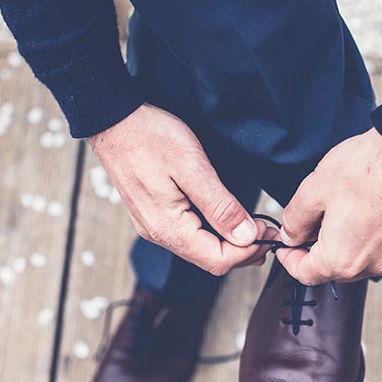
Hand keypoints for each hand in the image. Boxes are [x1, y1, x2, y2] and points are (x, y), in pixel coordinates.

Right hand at [89, 104, 273, 274]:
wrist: (114, 120)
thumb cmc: (150, 137)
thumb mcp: (192, 167)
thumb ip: (220, 206)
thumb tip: (245, 237)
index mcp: (168, 227)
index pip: (217, 260)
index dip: (248, 251)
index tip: (268, 231)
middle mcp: (158, 233)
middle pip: (209, 259)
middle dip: (242, 250)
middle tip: (266, 230)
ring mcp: (154, 225)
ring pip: (199, 249)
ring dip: (229, 243)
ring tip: (253, 225)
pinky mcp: (154, 214)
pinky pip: (189, 235)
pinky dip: (213, 233)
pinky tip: (226, 219)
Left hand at [276, 128, 381, 284]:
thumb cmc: (367, 169)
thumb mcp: (314, 190)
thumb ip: (295, 220)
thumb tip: (291, 234)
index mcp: (341, 259)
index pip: (304, 274)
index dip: (289, 258)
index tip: (285, 244)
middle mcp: (369, 265)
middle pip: (330, 269)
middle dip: (314, 249)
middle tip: (309, 221)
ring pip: (353, 259)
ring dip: (339, 243)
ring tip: (337, 210)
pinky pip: (373, 248)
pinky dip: (360, 236)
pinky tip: (359, 209)